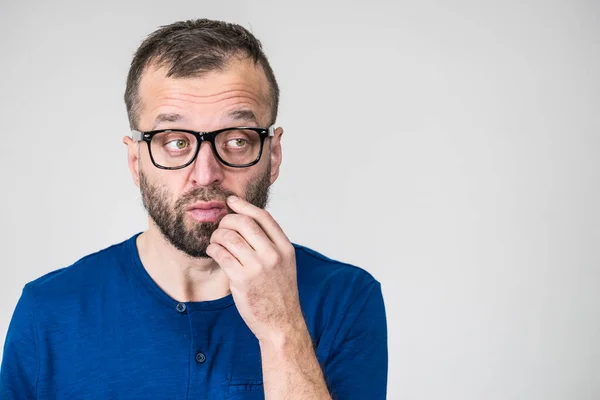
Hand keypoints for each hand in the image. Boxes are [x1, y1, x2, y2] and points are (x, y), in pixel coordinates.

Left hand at [206, 195, 304, 343]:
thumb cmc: (279, 294)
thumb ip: (271, 244)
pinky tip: (214, 252)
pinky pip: (220, 254)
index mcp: (285, 248)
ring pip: (229, 237)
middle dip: (227, 220)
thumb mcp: (284, 264)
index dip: (244, 206)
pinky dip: (213, 249)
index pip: (263, 217)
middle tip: (221, 226)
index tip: (232, 201)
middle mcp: (273, 255)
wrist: (281, 324)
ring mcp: (257, 267)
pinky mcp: (241, 279)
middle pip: (244, 222)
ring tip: (216, 242)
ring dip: (217, 236)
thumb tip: (247, 221)